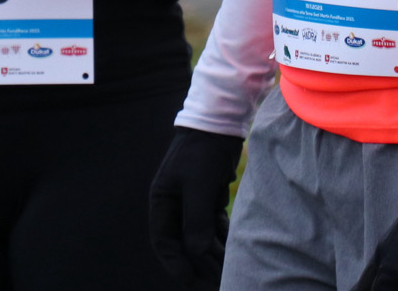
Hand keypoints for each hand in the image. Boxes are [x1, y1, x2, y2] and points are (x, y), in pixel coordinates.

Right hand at [149, 128, 245, 289]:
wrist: (219, 122)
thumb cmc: (202, 151)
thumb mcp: (198, 186)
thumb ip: (196, 220)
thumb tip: (195, 253)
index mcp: (162, 202)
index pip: (165, 243)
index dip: (176, 266)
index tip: (190, 282)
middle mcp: (174, 205)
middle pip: (185, 244)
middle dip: (200, 266)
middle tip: (217, 283)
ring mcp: (191, 202)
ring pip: (201, 238)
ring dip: (213, 255)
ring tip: (230, 272)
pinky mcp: (208, 198)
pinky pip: (214, 227)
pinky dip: (222, 239)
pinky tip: (235, 252)